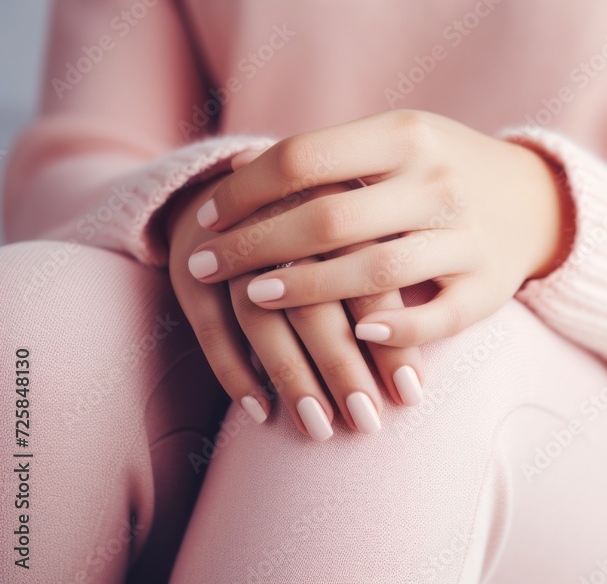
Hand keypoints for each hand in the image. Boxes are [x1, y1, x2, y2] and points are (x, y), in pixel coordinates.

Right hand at [166, 167, 422, 440]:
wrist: (241, 177)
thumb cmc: (329, 225)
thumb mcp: (366, 234)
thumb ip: (389, 287)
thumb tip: (414, 376)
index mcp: (345, 204)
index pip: (371, 279)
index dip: (390, 339)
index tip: (410, 394)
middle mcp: (286, 216)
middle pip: (315, 299)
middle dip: (342, 368)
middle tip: (368, 422)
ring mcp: (232, 240)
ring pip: (260, 314)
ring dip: (291, 376)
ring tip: (320, 429)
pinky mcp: (191, 264)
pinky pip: (210, 324)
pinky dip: (234, 370)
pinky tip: (261, 411)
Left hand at [186, 110, 573, 346]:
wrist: (535, 200)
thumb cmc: (439, 169)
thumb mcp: (394, 141)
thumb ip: (327, 156)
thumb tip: (232, 169)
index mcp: (407, 135)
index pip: (304, 159)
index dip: (244, 191)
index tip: (207, 217)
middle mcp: (438, 182)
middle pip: (329, 219)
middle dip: (255, 246)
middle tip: (205, 265)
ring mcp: (466, 236)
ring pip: (376, 271)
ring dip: (306, 288)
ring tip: (253, 296)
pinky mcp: (488, 286)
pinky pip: (436, 316)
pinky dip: (394, 330)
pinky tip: (355, 334)